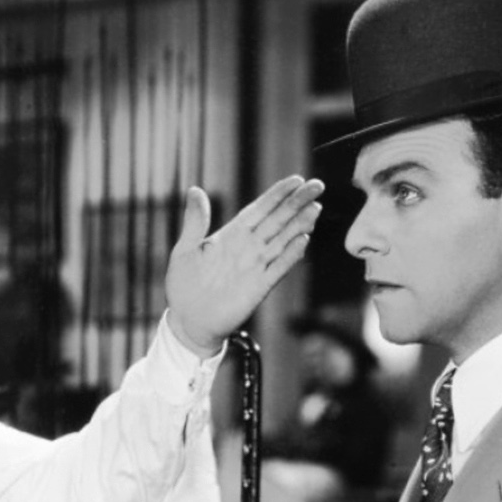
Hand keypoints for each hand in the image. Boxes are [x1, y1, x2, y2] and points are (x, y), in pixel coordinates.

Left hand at [164, 176, 325, 356]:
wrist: (188, 321)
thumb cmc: (184, 286)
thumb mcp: (186, 250)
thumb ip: (195, 221)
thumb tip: (194, 190)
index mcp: (232, 235)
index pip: (260, 209)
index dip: (277, 195)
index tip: (296, 180)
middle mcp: (248, 247)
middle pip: (278, 220)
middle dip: (297, 203)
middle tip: (317, 185)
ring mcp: (256, 266)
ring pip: (283, 240)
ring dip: (299, 225)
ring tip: (315, 208)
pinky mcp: (259, 287)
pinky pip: (278, 267)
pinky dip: (291, 254)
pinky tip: (303, 240)